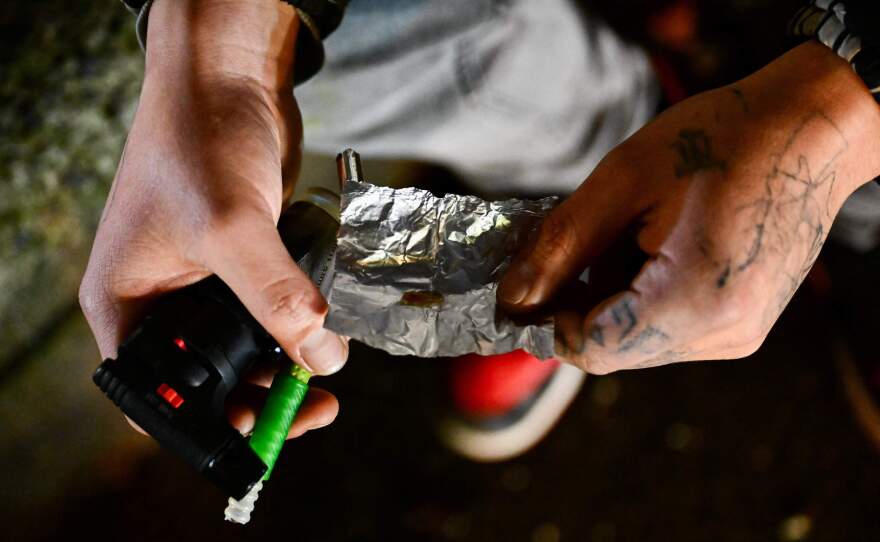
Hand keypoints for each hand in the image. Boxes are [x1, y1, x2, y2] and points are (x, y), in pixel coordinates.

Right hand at [79, 0, 345, 437]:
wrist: (228, 78)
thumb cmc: (199, 140)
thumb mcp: (231, 226)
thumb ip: (274, 298)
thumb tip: (320, 359)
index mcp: (128, 305)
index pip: (156, 398)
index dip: (209, 423)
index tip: (266, 426)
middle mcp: (162, 300)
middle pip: (210, 379)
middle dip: (261, 393)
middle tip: (315, 400)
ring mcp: (203, 281)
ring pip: (245, 346)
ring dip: (285, 360)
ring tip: (327, 366)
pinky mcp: (241, 261)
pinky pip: (268, 310)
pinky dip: (295, 323)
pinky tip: (327, 327)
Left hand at [499, 42, 879, 373]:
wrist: (812, 128)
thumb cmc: (718, 139)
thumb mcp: (621, 181)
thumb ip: (558, 247)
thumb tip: (510, 300)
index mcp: (694, 301)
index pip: (592, 347)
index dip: (545, 323)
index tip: (519, 287)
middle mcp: (722, 333)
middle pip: (615, 348)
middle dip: (576, 305)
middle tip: (567, 248)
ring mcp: (739, 333)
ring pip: (639, 341)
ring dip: (609, 299)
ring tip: (623, 234)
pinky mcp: (745, 322)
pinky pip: (670, 329)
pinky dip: (642, 298)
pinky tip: (651, 246)